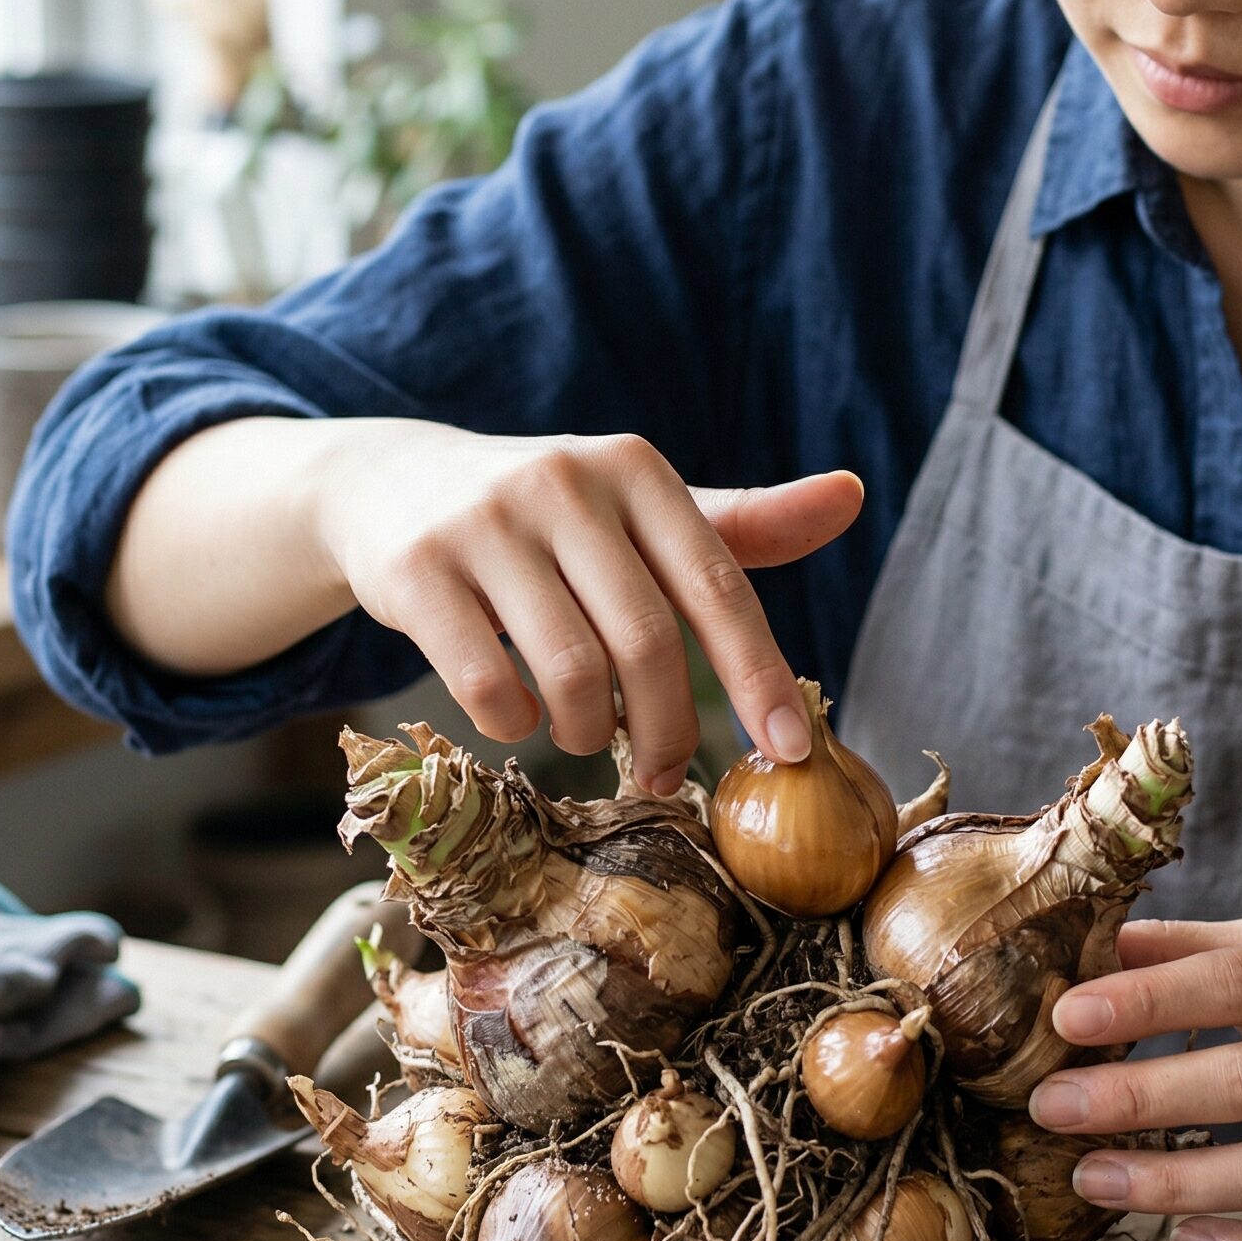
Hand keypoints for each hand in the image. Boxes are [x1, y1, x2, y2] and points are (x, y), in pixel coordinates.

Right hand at [314, 423, 862, 791]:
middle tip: (662, 772)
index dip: (759, 675)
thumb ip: (741, 523)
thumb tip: (852, 496)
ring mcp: (484, 522)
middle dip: (666, 728)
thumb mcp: (638, 508)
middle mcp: (563, 482)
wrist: (389, 485)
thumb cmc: (546, 514)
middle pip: (646, 641)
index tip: (790, 752)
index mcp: (635, 468)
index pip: (716, 585)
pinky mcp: (417, 569)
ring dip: (587, 731)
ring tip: (586, 736)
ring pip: (569, 669)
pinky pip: (488, 684)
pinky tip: (518, 715)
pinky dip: (515, 723)